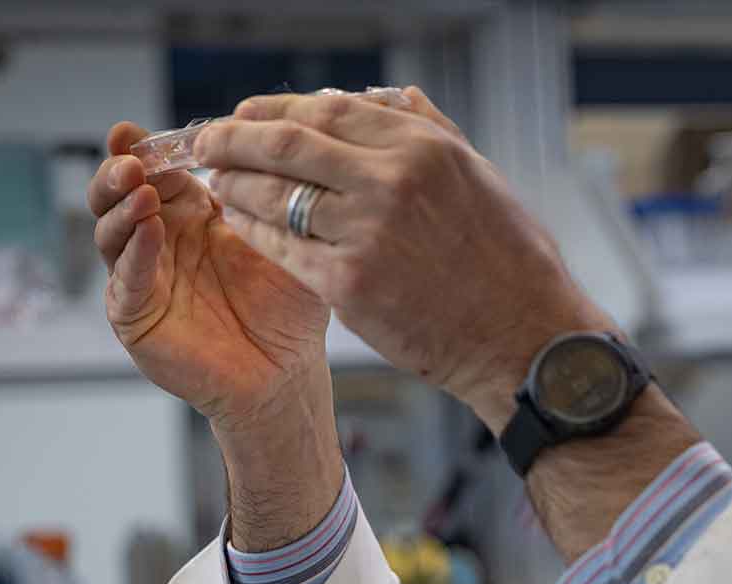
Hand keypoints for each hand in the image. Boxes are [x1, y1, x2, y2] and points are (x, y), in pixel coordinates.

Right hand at [89, 121, 330, 431]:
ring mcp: (144, 278)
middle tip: (130, 159)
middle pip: (118, 195)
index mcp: (190, 217)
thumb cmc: (289, 308)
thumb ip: (263, 198)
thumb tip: (249, 143)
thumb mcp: (283, 241)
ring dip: (122, 208)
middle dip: (118, 172)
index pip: (154, 172)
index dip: (143, 151)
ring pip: (111, 233)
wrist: (289, 371)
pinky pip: (126, 280)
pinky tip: (151, 232)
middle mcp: (160, 242)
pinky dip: (134, 254)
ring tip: (141, 191)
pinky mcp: (137, 316)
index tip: (136, 133)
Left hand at [194, 88, 612, 431]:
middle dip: (235, 138)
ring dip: (234, 185)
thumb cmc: (512, 265)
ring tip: (216, 183)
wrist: (526, 341)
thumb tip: (393, 94)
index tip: (249, 115)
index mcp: (424, 148)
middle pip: (288, 143)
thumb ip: (432, 131)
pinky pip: (282, 249)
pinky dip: (254, 232)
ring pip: (275, 195)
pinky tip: (242, 225)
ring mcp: (368, 233)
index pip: (328, 109)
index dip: (277, 108)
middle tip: (206, 140)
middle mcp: (392, 181)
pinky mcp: (351, 286)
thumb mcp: (482, 178)